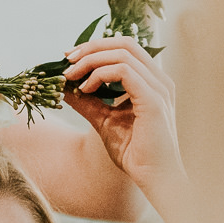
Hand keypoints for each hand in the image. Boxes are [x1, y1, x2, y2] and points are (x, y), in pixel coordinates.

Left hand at [64, 36, 184, 192]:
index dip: (96, 47)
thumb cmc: (135, 153)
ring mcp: (159, 88)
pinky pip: (124, 72)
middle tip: (66, 60)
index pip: (125, 48)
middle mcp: (159, 80)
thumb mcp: (104, 120)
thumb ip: (87, 102)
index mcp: (152, 81)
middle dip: (90, 47)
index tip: (70, 58)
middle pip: (124, 44)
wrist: (154, 178)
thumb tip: (64, 87)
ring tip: (71, 77)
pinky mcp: (153, 100)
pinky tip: (86, 89)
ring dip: (91, 61)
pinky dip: (100, 75)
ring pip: (122, 54)